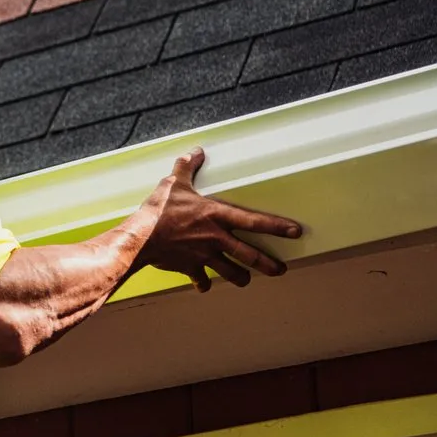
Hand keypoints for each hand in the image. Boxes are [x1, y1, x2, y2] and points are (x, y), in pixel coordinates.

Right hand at [135, 146, 300, 291]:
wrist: (141, 239)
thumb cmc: (159, 211)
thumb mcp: (174, 183)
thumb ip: (187, 167)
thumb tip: (196, 152)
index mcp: (217, 216)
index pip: (254, 221)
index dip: (277, 226)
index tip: (295, 232)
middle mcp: (216, 238)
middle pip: (249, 255)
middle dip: (268, 264)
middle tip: (280, 270)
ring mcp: (205, 255)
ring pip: (230, 271)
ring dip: (240, 277)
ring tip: (246, 280)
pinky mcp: (191, 268)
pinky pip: (201, 279)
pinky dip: (204, 283)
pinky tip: (205, 285)